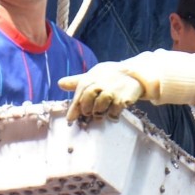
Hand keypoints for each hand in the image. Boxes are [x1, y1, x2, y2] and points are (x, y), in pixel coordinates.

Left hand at [59, 50, 194, 121]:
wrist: (136, 75)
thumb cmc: (110, 76)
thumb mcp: (94, 75)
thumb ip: (77, 81)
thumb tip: (59, 83)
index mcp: (92, 78)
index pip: (79, 93)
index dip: (73, 108)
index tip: (70, 120)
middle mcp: (101, 83)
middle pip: (87, 101)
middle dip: (85, 111)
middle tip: (88, 116)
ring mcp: (112, 91)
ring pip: (99, 107)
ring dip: (98, 114)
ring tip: (101, 114)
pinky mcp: (123, 98)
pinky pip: (114, 112)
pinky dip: (112, 116)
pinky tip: (113, 114)